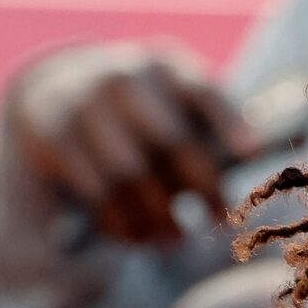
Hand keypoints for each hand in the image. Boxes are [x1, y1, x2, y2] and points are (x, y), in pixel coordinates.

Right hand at [3, 42, 258, 244]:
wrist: (57, 89)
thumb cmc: (140, 111)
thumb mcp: (173, 102)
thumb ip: (207, 129)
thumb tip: (247, 166)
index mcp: (167, 67)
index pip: (204, 92)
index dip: (230, 121)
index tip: (252, 152)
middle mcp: (126, 78)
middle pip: (172, 140)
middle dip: (202, 187)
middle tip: (219, 220)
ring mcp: (86, 104)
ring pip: (131, 174)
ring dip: (158, 216)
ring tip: (174, 240)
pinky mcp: (55, 135)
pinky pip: (96, 190)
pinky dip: (121, 222)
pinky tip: (137, 236)